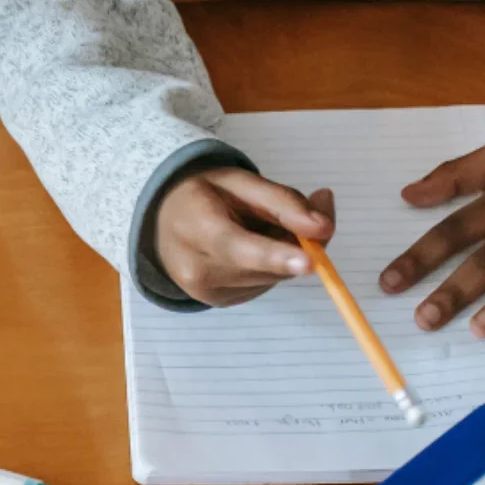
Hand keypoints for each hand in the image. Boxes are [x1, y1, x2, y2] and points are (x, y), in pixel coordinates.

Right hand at [154, 167, 336, 306]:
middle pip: (265, 265)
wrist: (159, 219)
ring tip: (256, 229)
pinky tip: (249, 248)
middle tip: (304, 217)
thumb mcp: (240, 181)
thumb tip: (324, 228)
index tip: (310, 262)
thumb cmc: (203, 193)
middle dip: (294, 245)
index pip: (239, 246)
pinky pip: (262, 285)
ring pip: (270, 278)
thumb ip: (283, 202)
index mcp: (196, 228)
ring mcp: (206, 292)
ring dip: (281, 255)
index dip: (277, 255)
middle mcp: (197, 269)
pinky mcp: (217, 302)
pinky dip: (269, 267)